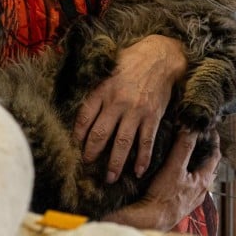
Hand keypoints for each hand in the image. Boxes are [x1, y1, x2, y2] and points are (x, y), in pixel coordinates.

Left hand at [73, 35, 185, 181]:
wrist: (160, 57)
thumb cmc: (130, 62)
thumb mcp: (106, 70)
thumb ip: (95, 90)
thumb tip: (83, 111)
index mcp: (102, 91)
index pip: (84, 117)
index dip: (77, 134)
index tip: (74, 146)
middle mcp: (117, 103)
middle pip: (100, 134)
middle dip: (92, 153)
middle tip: (87, 166)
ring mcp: (136, 111)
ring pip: (123, 143)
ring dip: (115, 163)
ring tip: (109, 178)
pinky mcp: (153, 117)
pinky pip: (146, 142)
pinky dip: (142, 159)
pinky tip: (137, 172)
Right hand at [103, 130, 220, 230]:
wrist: (151, 220)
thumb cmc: (163, 197)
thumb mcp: (174, 168)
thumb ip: (183, 148)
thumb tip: (190, 129)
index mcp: (204, 181)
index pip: (215, 156)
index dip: (213, 141)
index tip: (208, 129)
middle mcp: (201, 191)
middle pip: (207, 166)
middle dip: (202, 151)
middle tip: (194, 137)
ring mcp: (191, 198)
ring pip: (197, 177)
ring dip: (192, 164)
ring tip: (183, 153)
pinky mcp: (180, 203)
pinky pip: (187, 185)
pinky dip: (184, 175)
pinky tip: (173, 174)